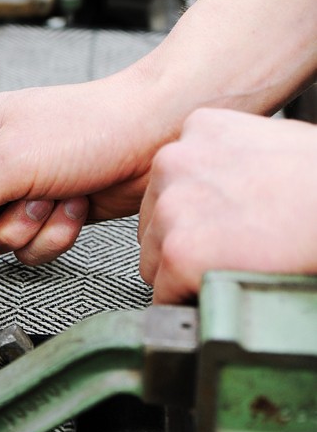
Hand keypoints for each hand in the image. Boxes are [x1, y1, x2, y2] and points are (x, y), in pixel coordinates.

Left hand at [139, 108, 316, 302]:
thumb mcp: (277, 142)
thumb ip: (232, 157)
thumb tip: (221, 185)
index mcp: (198, 130)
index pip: (169, 184)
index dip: (196, 213)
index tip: (224, 223)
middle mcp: (174, 163)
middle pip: (154, 221)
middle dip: (187, 242)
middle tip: (236, 250)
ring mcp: (172, 207)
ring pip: (155, 260)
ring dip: (187, 273)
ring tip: (238, 266)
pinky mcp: (180, 252)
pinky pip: (165, 293)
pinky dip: (191, 301)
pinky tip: (229, 286)